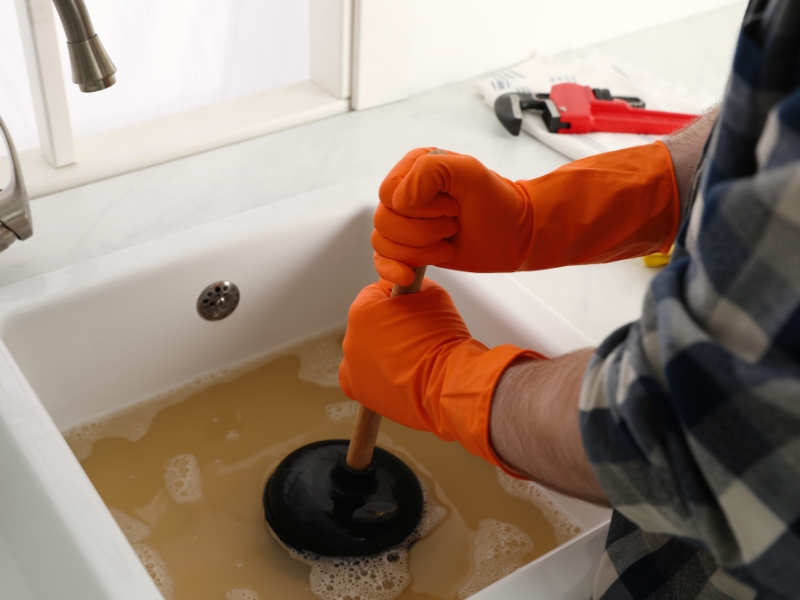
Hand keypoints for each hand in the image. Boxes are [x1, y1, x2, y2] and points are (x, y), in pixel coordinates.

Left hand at [338, 277, 540, 467]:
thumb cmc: (442, 337)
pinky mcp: (359, 392)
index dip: (396, 300)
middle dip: (387, 328)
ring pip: (364, 352)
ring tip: (409, 360)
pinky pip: (361, 378)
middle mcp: (350, 339)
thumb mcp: (432, 293)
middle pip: (368, 326)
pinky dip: (375, 377)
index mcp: (362, 311)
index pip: (374, 295)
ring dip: (380, 353)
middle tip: (415, 336)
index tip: (412, 309)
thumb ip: (411, 283)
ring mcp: (351, 368)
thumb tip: (406, 284)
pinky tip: (393, 377)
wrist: (448, 381)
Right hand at [373, 148, 533, 284]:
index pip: (389, 192)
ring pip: (383, 242)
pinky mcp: (409, 249)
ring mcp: (405, 224)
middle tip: (453, 226)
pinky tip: (409, 274)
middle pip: (383, 220)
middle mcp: (405, 194)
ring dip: (419, 250)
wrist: (515, 235)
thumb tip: (399, 201)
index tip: (452, 208)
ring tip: (447, 243)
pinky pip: (381, 260)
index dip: (418, 207)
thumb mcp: (470, 171)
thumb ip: (431, 170)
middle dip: (422, 231)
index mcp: (414, 168)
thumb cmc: (498, 202)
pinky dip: (392, 270)